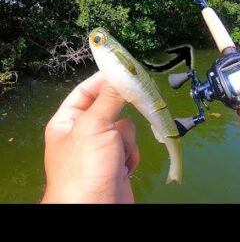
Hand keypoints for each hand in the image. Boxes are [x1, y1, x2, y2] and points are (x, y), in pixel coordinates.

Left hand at [41, 72, 139, 202]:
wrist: (97, 209)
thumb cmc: (86, 166)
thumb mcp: (95, 125)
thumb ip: (109, 98)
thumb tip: (120, 75)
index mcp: (69, 121)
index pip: (86, 91)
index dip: (103, 80)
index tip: (124, 69)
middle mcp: (85, 132)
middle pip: (111, 109)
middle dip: (120, 116)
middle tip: (132, 107)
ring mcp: (102, 148)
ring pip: (125, 129)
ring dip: (126, 141)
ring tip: (117, 155)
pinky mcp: (117, 162)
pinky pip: (131, 147)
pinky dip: (131, 155)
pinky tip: (123, 168)